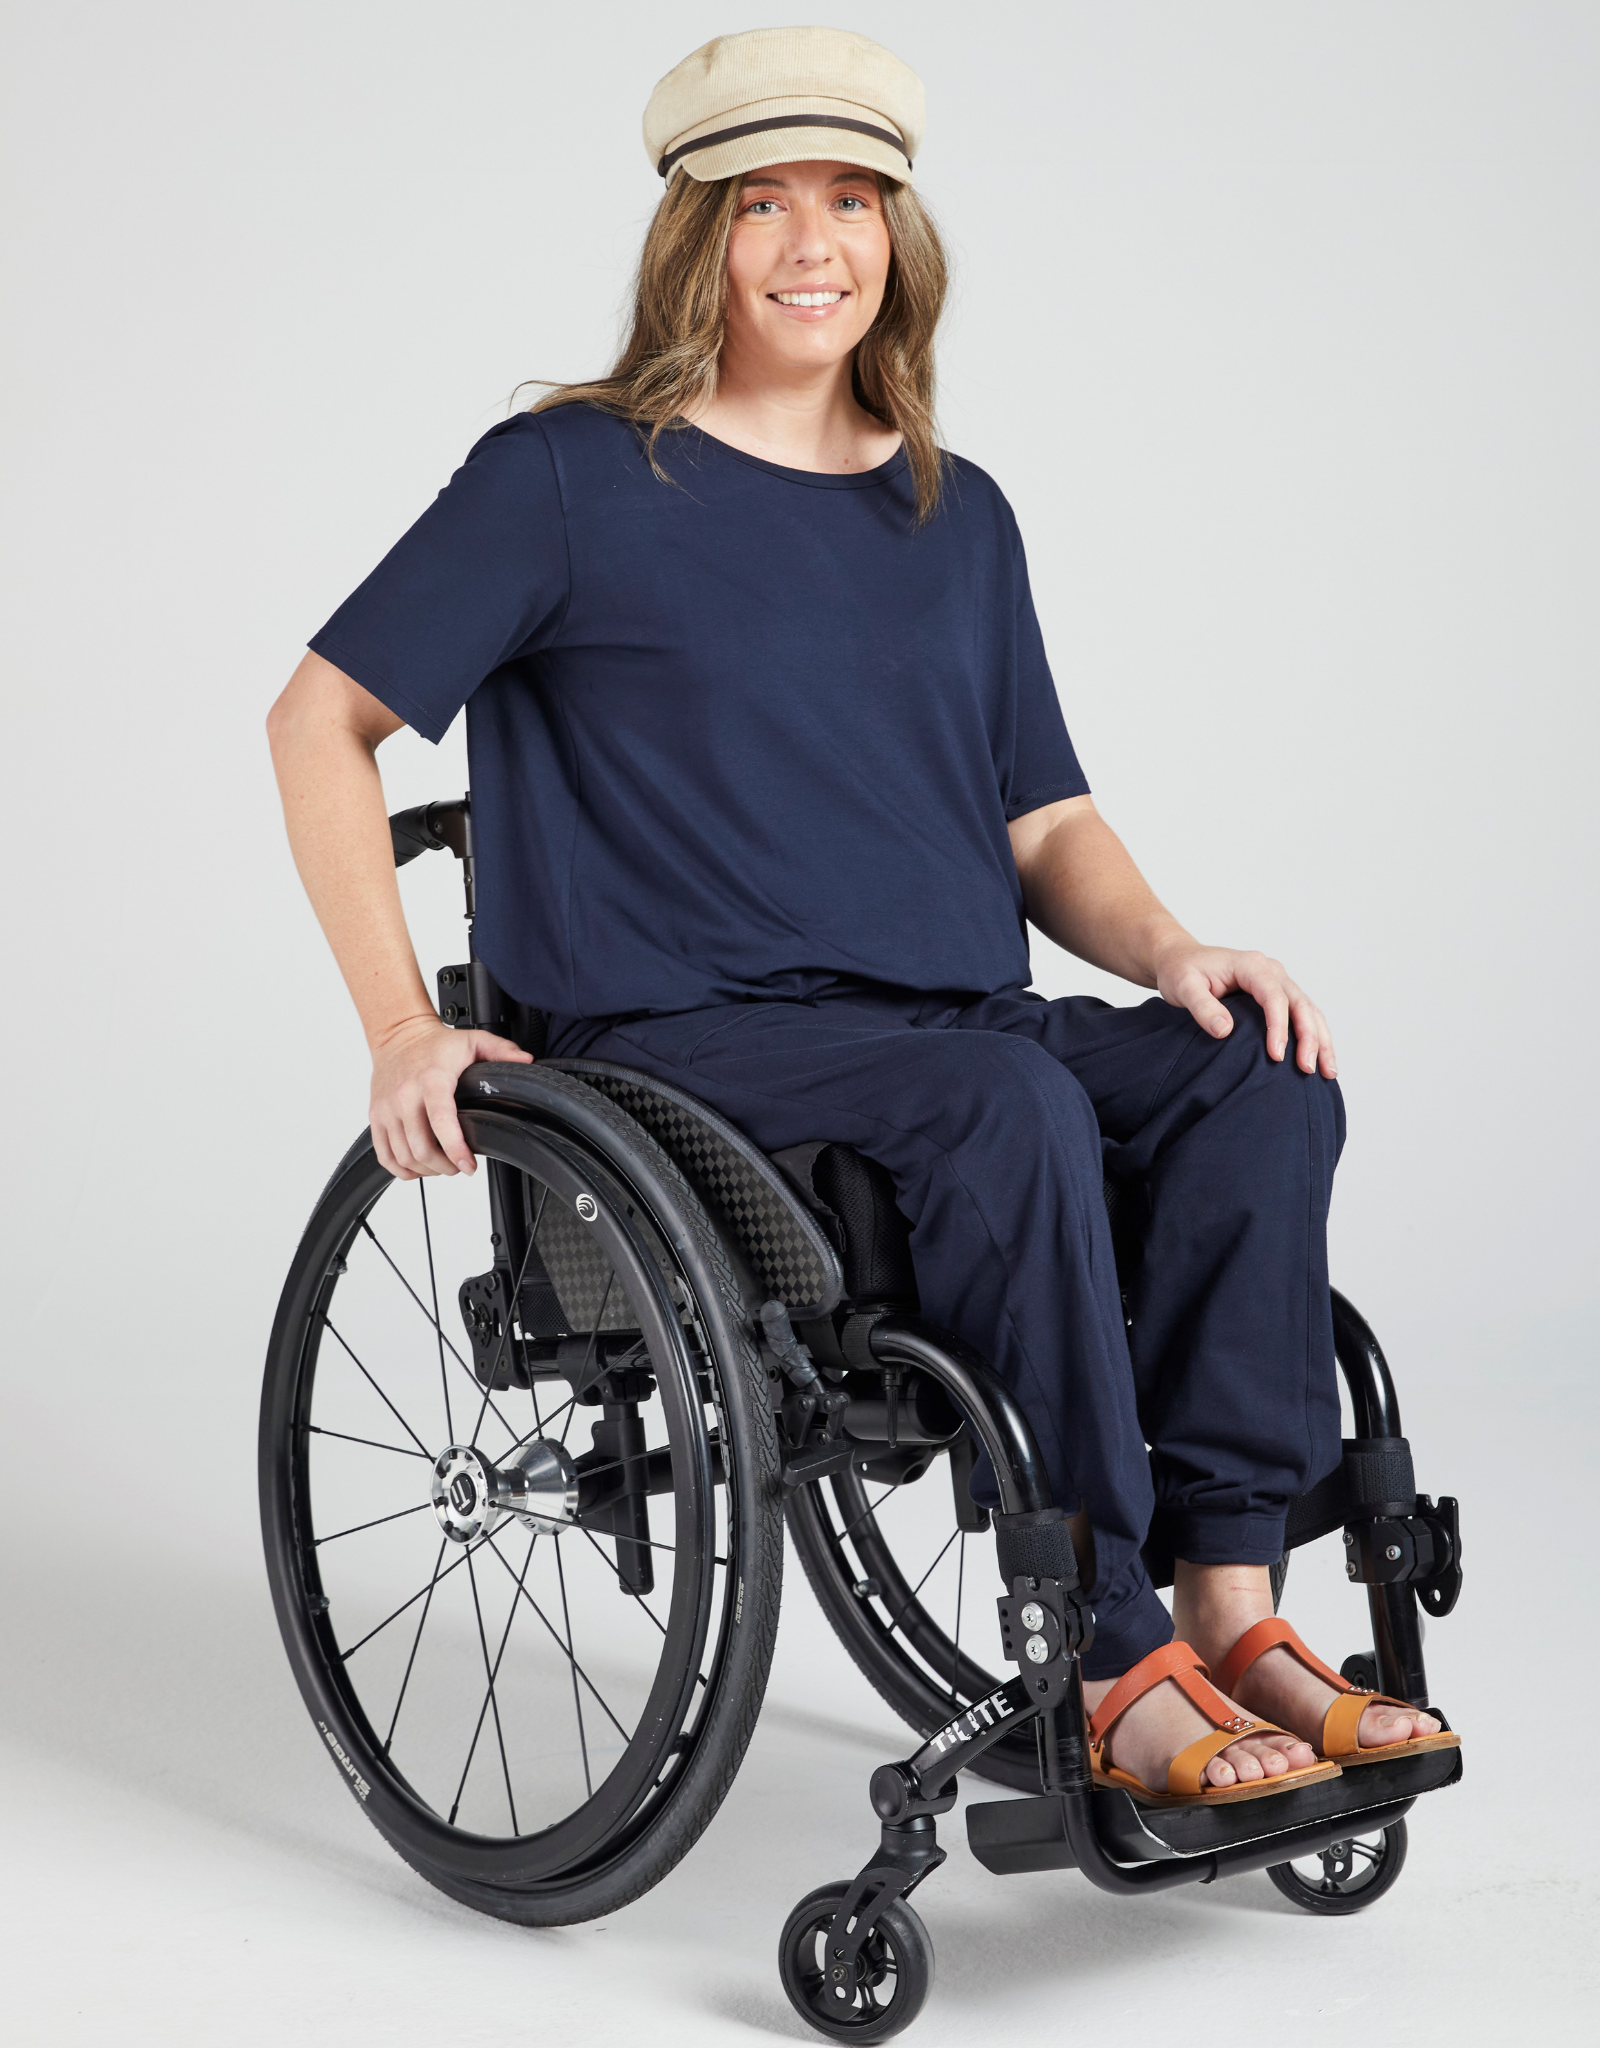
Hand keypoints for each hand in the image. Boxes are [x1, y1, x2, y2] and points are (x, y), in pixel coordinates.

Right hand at [369, 1015, 533, 1178]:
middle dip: (445, 1166)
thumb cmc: (436, 1044)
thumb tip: (526, 1061)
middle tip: (460, 1167)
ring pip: (403, 1156)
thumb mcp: (474, 1040)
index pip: (441, 1122)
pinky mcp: (375, 1116)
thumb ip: (502, 1050)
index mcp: (432, 1080)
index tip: (469, 1166)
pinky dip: (401, 1169)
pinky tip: (418, 1167)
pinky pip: (384, 1154)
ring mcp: (386, 1108)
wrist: (398, 1034)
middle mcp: (405, 1096)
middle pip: (421, 1148)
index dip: (455, 1150)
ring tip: (442, 1166)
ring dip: (426, 1170)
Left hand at [1152, 943, 1336, 1078]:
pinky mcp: (1278, 994)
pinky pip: (1303, 1014)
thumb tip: (1226, 1031)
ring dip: (1321, 1040)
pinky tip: (1320, 1059)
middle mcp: (1271, 970)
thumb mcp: (1183, 986)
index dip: (1279, 1027)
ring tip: (1327, 1071)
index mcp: (1251, 965)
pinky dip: (1315, 1035)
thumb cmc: (1180, 971)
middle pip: (1300, 1004)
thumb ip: (1202, 1007)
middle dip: (1310, 1037)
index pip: (1274, 996)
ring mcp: (1278, 981)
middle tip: (1308, 1069)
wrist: (1180, 959)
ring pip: (1309, 1010)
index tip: (1276, 1056)